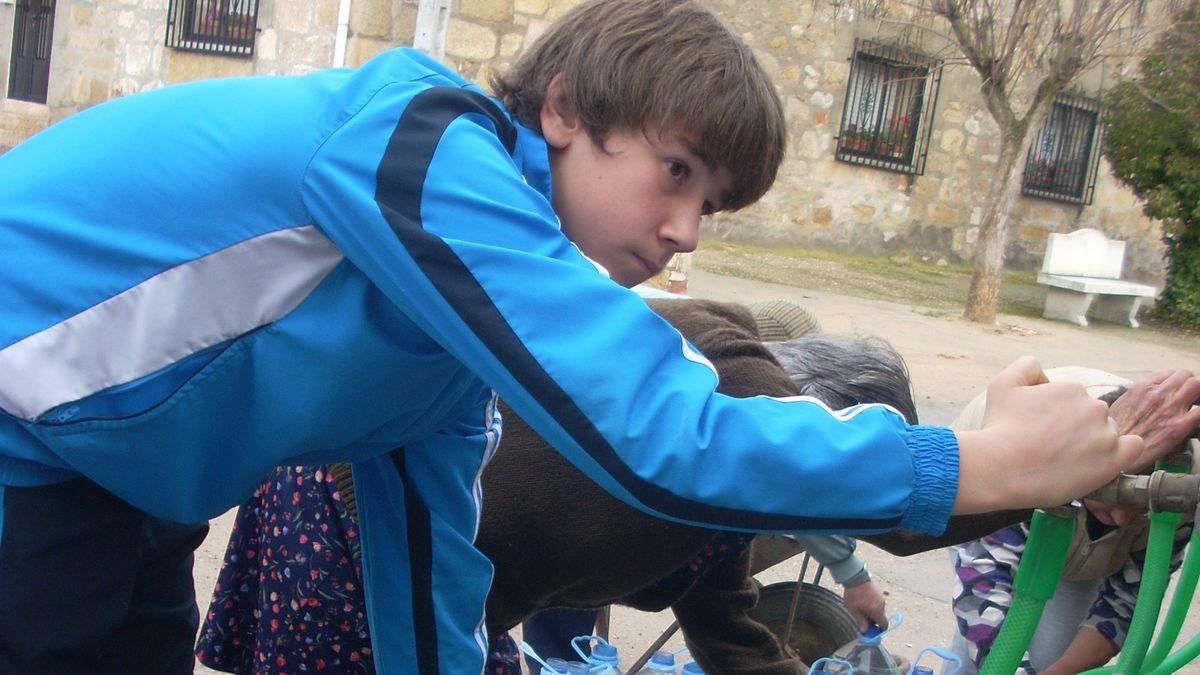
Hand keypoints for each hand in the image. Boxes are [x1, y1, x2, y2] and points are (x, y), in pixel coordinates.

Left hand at [842, 580, 886, 631]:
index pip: (884, 625)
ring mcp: (881, 598)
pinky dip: (872, 607)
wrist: (855, 577)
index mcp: (877, 610)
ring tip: (860, 609)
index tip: (872, 631)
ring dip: (872, 613)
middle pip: (881, 618)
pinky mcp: (879, 593)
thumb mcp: (854, 610)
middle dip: (873, 621)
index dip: (879, 630)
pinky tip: (863, 603)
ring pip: (878, 611)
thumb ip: (861, 621)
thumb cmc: (853, 594)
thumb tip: (865, 631)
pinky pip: (877, 604)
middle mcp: (882, 605)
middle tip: (863, 620)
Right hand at [953, 357, 1144, 513]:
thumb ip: (1026, 366)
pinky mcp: (1113, 461)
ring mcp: (1105, 435)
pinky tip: (1103, 459)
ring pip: (1108, 433)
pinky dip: (1124, 450)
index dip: (1058, 415)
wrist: (1000, 468)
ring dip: (1093, 443)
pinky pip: (1134, 448)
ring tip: (1067, 460)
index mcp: (1072, 389)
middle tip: (1053, 447)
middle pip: (1093, 416)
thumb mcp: (1003, 384)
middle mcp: (1094, 407)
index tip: (1044, 430)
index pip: (1074, 401)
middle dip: (1077, 428)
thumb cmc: (999, 428)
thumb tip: (1044, 374)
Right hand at [1108, 369, 1199, 469]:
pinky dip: (1199, 411)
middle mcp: (1158, 394)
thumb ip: (1138, 395)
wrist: (1112, 451)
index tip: (1175, 388)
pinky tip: (1194, 417)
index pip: (1170, 372)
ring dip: (1196, 394)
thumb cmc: (1115, 431)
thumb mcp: (1121, 403)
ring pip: (1196, 385)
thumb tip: (1149, 393)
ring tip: (1191, 404)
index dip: (1175, 380)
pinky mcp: (1179, 426)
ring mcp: (1170, 409)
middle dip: (1188, 384)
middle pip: (1186, 375)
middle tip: (1186, 395)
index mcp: (1142, 387)